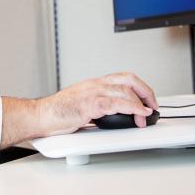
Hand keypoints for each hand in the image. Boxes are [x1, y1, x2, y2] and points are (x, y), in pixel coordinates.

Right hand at [0, 73, 157, 146]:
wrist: (41, 116)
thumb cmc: (57, 113)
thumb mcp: (82, 106)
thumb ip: (99, 109)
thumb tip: (115, 117)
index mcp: (94, 83)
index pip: (123, 78)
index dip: (140, 87)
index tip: (148, 99)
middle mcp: (95, 84)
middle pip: (129, 79)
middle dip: (146, 91)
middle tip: (154, 105)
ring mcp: (93, 92)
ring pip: (126, 90)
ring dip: (141, 103)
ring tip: (147, 115)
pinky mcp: (90, 104)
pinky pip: (117, 103)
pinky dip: (133, 108)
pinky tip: (139, 114)